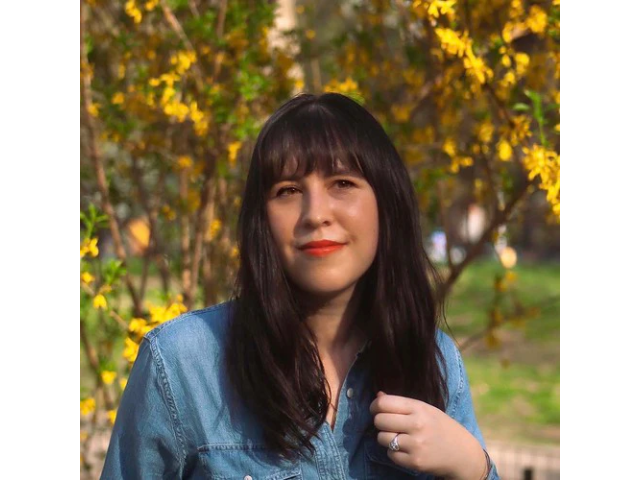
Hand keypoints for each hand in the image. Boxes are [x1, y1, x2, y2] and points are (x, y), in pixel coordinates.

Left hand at [369, 391, 486, 479]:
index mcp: (419, 408)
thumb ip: (402, 403)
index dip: (375, 406)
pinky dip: (394, 452)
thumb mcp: (425, 409)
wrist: (462, 453)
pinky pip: (390, 454)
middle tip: (387, 424)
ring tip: (397, 436)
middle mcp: (417, 425)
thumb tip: (378, 395)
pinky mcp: (415, 462)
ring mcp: (416, 445)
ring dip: (385, 437)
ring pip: (382, 438)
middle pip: (379, 421)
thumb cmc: (440, 427)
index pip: (384, 403)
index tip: (376, 409)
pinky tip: (405, 448)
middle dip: (379, 422)